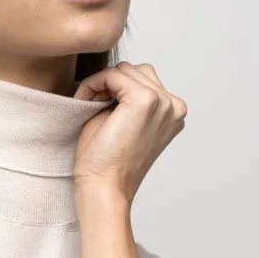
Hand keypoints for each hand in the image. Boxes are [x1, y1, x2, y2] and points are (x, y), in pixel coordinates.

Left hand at [71, 61, 186, 204]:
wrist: (103, 188)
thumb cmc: (105, 163)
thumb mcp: (122, 121)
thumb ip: (125, 96)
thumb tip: (115, 73)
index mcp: (172, 113)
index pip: (144, 79)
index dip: (115, 88)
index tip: (95, 107)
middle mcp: (174, 106)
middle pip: (137, 70)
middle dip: (110, 83)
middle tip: (89, 105)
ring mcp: (163, 102)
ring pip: (125, 70)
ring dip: (102, 83)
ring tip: (88, 105)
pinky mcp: (145, 100)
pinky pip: (113, 74)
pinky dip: (94, 83)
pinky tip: (84, 102)